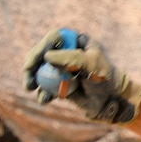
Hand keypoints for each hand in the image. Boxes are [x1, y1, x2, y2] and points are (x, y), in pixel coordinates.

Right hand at [22, 28, 140, 124]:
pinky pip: (46, 86)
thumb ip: (71, 58)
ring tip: (30, 88)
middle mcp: (69, 53)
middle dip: (33, 64)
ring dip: (34, 78)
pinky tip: (44, 99)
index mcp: (78, 42)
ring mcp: (64, 69)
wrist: (113, 103)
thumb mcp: (91, 65)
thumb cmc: (106, 80)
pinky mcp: (62, 84)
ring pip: (41, 70)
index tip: (33, 61)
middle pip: (44, 53)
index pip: (55, 38)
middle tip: (27, 76)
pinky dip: (43, 91)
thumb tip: (47, 56)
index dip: (41, 47)